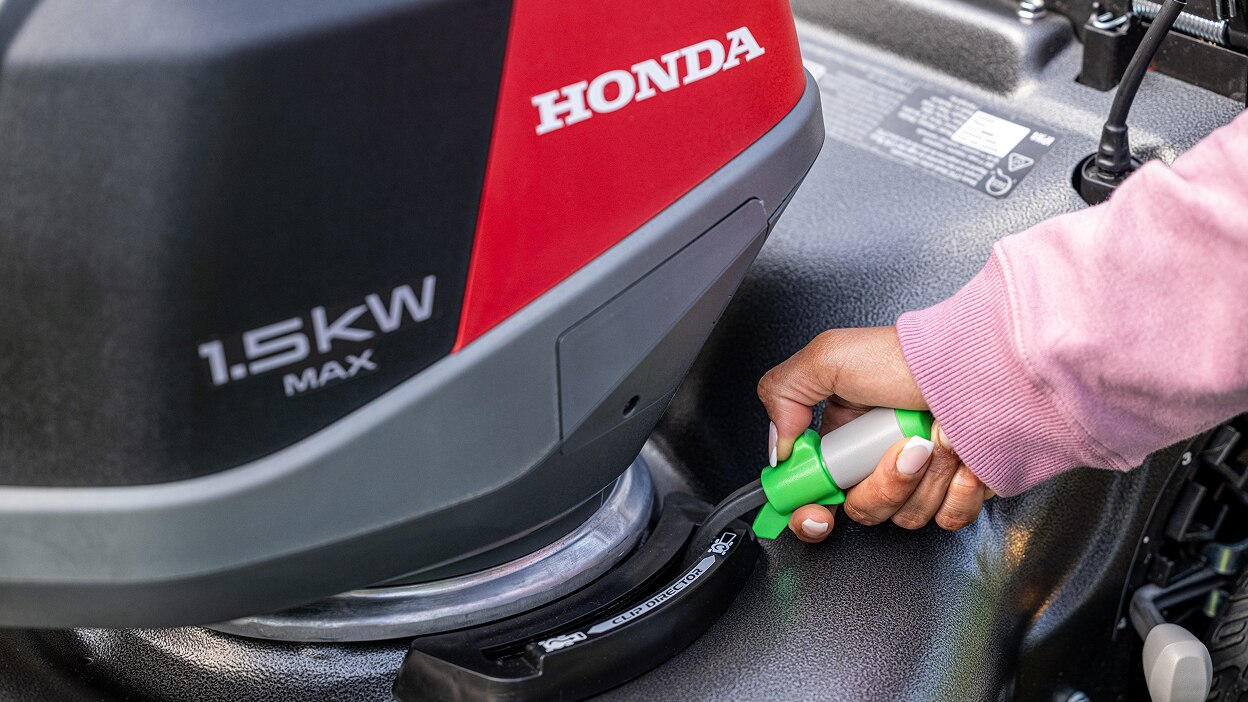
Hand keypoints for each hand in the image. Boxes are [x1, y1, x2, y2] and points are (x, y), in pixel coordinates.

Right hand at [756, 327, 990, 542]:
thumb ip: (784, 394)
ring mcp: (922, 478)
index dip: (810, 509)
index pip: (813, 490)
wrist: (987, 366)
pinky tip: (962, 457)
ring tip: (936, 435)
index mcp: (845, 436)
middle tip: (899, 448)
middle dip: (880, 484)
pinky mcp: (961, 491)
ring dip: (923, 477)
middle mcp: (879, 459)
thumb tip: (780, 449)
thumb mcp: (829, 356)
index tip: (818, 510)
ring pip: (905, 517)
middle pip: (861, 510)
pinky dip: (957, 490)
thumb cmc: (915, 357)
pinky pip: (948, 518)